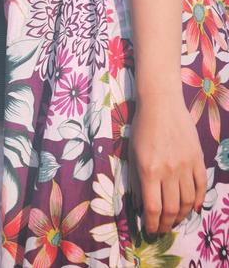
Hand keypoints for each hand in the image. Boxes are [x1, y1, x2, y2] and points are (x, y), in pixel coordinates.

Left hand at [129, 93, 205, 234]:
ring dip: (182, 216)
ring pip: (188, 202)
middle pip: (171, 209)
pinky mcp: (198, 159)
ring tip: (175, 220)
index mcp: (149, 170)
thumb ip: (137, 180)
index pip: (153, 208)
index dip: (152, 223)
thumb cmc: (142, 127)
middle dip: (166, 224)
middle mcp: (169, 171)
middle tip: (162, 229)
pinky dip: (197, 200)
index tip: (150, 230)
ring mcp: (186, 166)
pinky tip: (192, 207)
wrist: (161, 103)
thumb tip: (140, 205)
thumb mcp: (133, 153)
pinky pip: (201, 186)